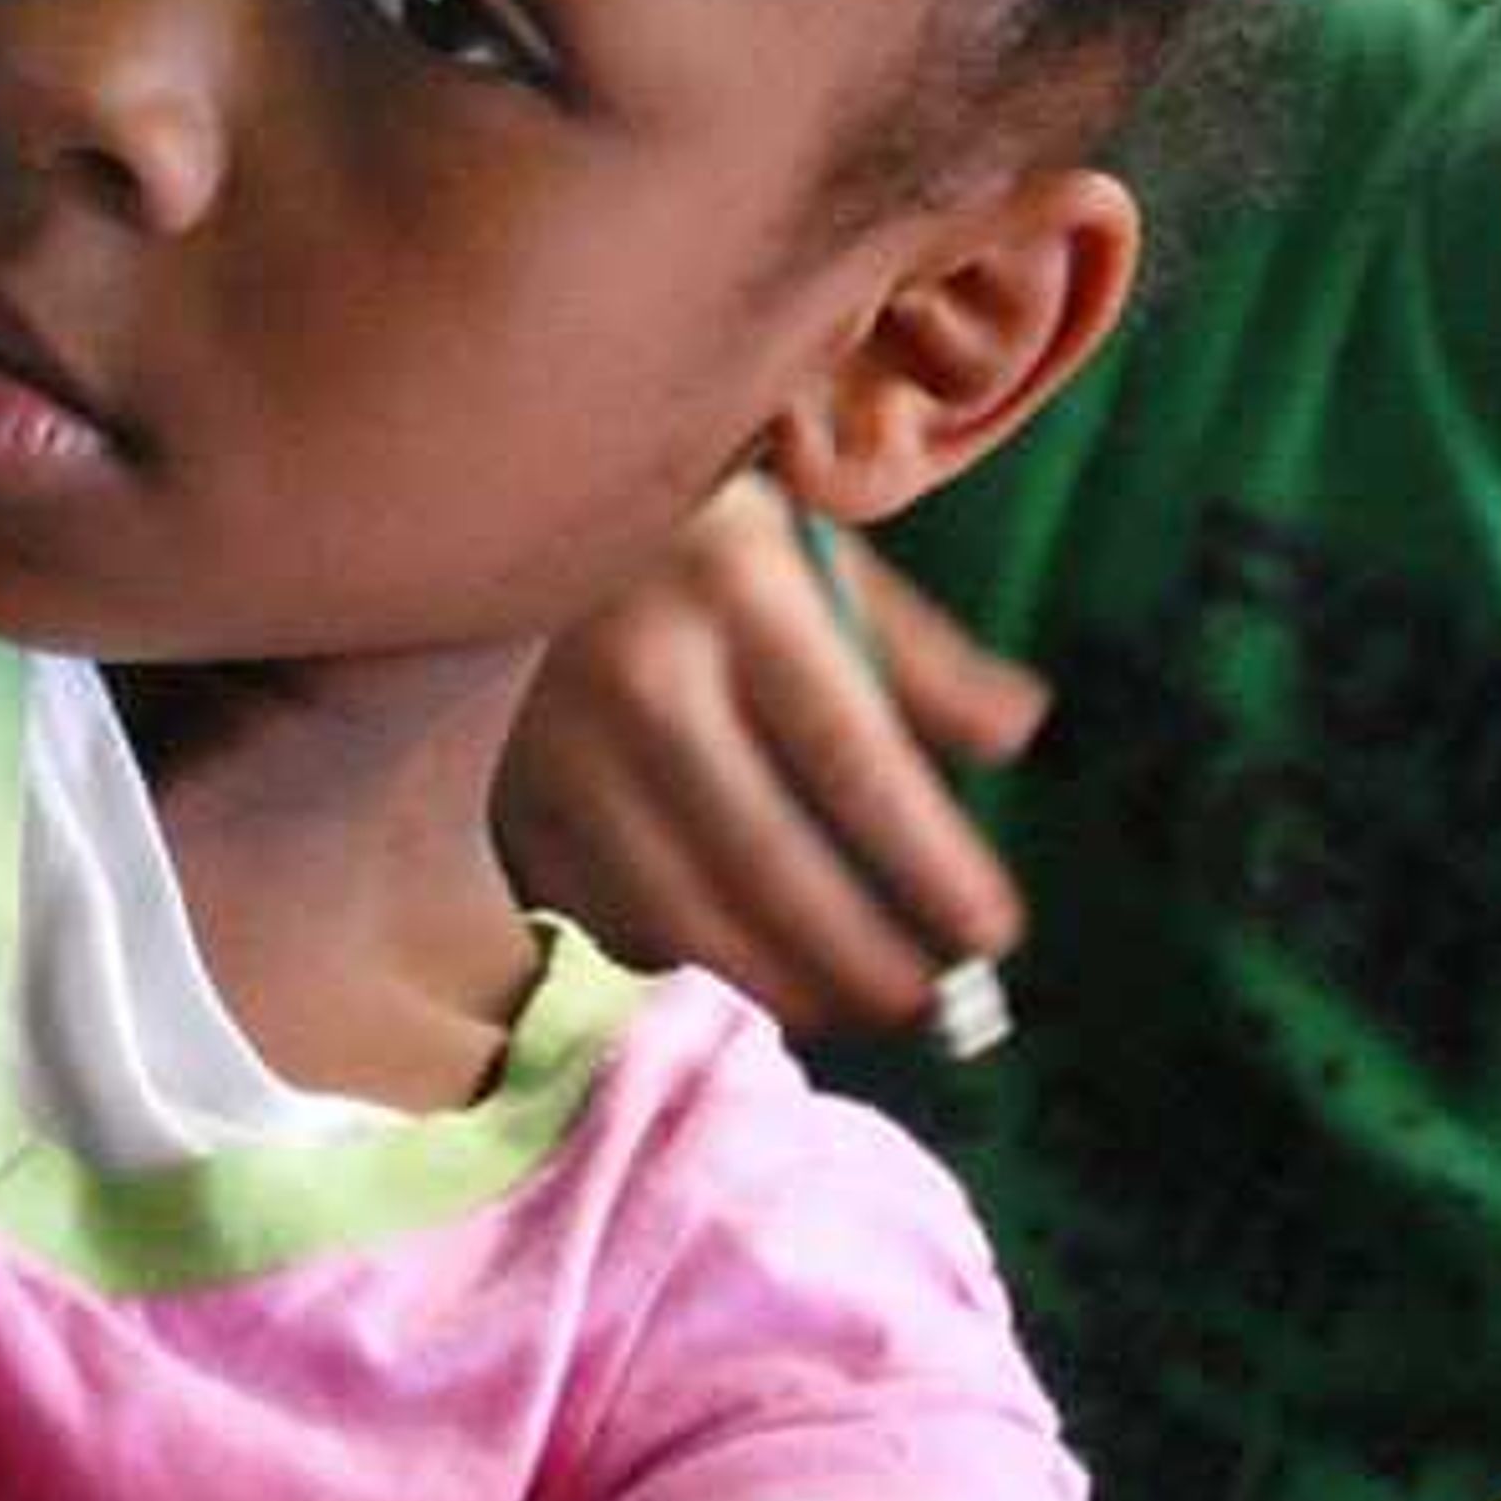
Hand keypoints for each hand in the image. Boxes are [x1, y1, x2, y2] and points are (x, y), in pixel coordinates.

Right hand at [498, 471, 1045, 1037]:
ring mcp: (559, 751)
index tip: (995, 934)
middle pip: (776, 869)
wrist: (482, 494)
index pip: (856, 764)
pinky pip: (610, 924)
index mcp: (735, 591)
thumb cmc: (678, 521)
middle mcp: (641, 677)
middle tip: (935, 1007)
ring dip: (788, 989)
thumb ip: (911, 643)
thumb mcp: (799, 541)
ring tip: (852, 1005)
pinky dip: (684, 966)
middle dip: (871, 963)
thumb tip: (1018, 736)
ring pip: (689, 922)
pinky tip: (738, 971)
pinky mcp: (507, 803)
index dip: (933, 867)